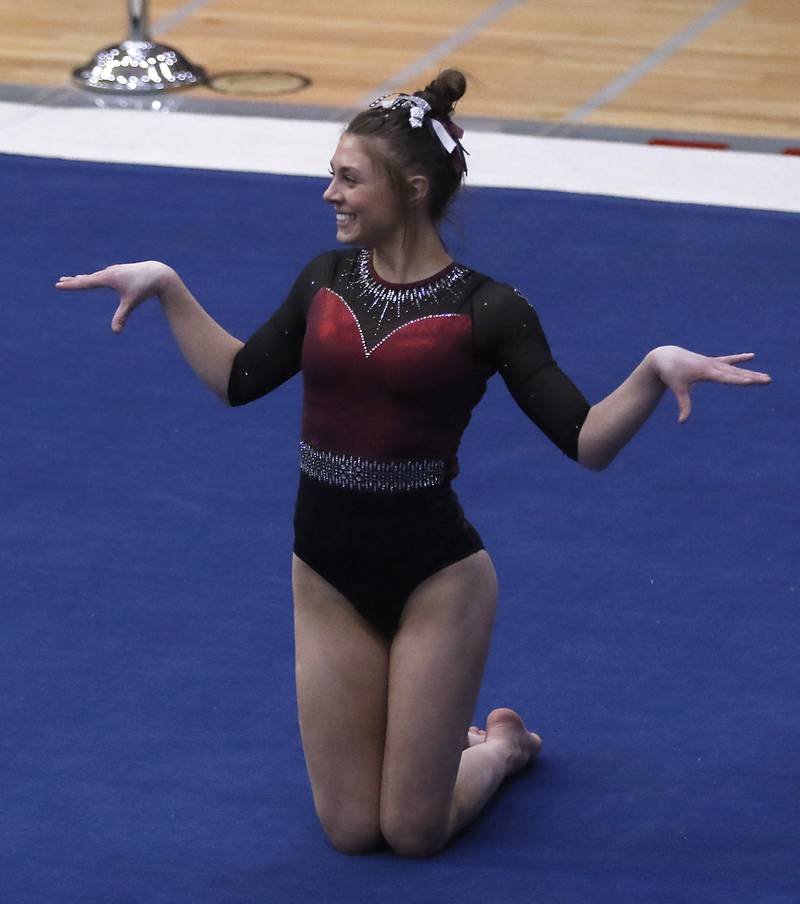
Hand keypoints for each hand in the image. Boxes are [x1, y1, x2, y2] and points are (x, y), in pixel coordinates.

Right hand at [56, 261, 175, 331]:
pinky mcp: (121, 271)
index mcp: (107, 278)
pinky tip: (97, 277)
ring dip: (85, 277)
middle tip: (60, 281)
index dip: (71, 285)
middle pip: (87, 278)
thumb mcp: (131, 303)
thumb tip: (116, 332)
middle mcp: (109, 272)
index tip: (58, 285)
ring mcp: (115, 270)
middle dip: (74, 281)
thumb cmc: (144, 289)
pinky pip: (105, 274)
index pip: (85, 283)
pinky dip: (97, 276)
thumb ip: (121, 317)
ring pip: (96, 275)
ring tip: (76, 278)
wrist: (158, 274)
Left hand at [648, 345, 770, 422]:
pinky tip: (752, 356)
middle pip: (737, 373)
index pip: (726, 378)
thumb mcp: (678, 389)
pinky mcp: (711, 362)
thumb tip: (681, 422)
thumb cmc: (671, 374)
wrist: (665, 356)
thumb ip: (683, 405)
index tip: (752, 381)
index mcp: (706, 371)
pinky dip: (739, 359)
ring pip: (736, 368)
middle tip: (768, 380)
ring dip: (751, 372)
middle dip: (752, 377)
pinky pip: (728, 360)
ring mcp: (713, 363)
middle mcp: (713, 365)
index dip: (739, 380)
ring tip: (766, 377)